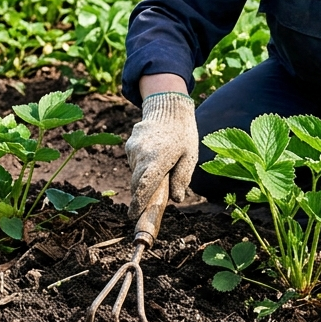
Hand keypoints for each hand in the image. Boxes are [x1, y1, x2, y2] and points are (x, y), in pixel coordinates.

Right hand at [124, 91, 198, 218]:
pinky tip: (155, 158)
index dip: (138, 203)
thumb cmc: (184, 133)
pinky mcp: (130, 144)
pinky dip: (142, 166)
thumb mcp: (190, 156)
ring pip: (135, 172)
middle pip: (136, 183)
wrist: (169, 105)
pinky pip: (134, 162)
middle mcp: (141, 154)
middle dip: (140, 196)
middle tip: (145, 206)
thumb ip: (182, 178)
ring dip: (144, 178)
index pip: (144, 186)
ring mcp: (133, 148)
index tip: (133, 216)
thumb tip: (177, 199)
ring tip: (160, 171)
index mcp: (157, 159)